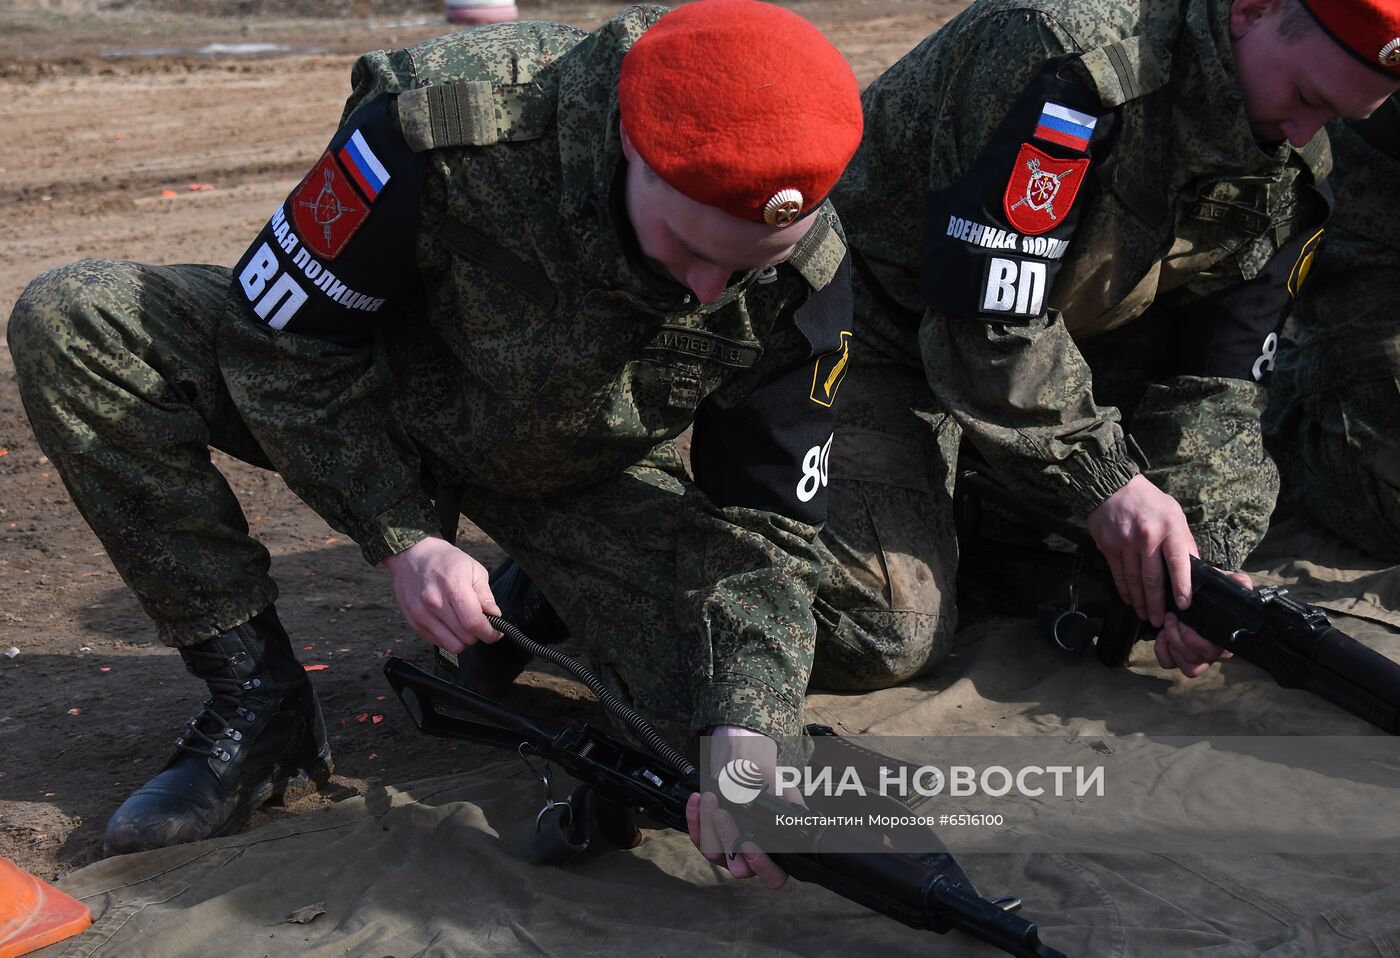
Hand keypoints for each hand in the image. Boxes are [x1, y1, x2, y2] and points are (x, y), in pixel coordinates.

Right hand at [381, 535, 500, 651]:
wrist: (413, 555)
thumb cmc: (445, 560)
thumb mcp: (473, 569)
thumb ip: (485, 595)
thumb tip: (494, 616)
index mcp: (453, 586)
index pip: (474, 623)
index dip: (490, 633)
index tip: (496, 632)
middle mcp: (434, 602)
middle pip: (465, 637)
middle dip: (479, 635)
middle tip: (481, 623)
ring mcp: (421, 614)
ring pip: (453, 646)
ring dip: (464, 640)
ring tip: (465, 625)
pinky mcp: (414, 622)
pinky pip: (438, 643)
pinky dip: (449, 638)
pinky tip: (451, 624)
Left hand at [685, 725, 798, 888]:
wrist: (746, 773)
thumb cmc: (768, 785)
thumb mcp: (786, 793)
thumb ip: (792, 807)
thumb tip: (794, 816)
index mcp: (775, 855)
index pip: (773, 876)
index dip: (763, 868)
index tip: (751, 845)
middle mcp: (749, 860)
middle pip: (739, 868)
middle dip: (729, 839)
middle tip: (723, 814)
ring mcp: (726, 854)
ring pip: (713, 853)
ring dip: (709, 826)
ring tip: (711, 799)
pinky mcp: (706, 842)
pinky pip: (697, 838)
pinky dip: (695, 817)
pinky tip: (697, 799)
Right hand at [1086, 474, 1195, 627]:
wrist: (1113, 486)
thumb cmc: (1149, 501)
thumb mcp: (1174, 514)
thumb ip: (1184, 541)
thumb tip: (1193, 567)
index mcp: (1169, 528)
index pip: (1178, 562)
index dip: (1182, 586)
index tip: (1184, 604)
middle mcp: (1147, 537)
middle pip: (1152, 578)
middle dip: (1157, 603)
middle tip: (1159, 620)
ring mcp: (1126, 543)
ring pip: (1133, 579)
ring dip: (1140, 601)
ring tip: (1145, 615)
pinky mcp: (1109, 546)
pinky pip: (1118, 573)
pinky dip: (1124, 589)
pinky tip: (1129, 599)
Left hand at [1153, 570, 1249, 676]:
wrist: (1185, 590)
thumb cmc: (1206, 590)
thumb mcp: (1220, 583)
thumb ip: (1234, 582)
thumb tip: (1242, 583)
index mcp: (1225, 638)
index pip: (1220, 653)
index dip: (1199, 643)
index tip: (1187, 625)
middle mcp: (1212, 652)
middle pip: (1198, 661)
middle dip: (1180, 640)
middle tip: (1172, 619)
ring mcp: (1194, 656)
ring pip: (1188, 667)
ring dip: (1172, 645)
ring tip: (1167, 624)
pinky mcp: (1176, 656)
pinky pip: (1169, 664)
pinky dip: (1162, 651)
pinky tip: (1161, 634)